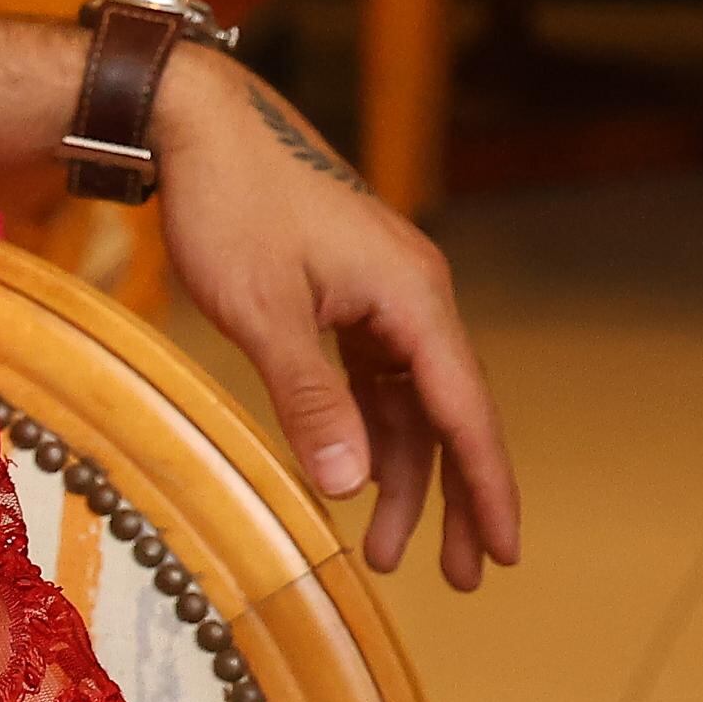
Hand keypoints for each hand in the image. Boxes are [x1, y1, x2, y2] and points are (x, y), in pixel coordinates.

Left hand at [154, 48, 520, 588]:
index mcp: (411, 299)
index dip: (486, 488)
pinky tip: (358, 476)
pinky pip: (374, 376)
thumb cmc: (230, 205)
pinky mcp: (346, 294)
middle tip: (463, 577)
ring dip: (400, 474)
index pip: (464, 411)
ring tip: (384, 552)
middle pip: (449, 414)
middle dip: (455, 499)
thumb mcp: (262, 310)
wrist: (198, 124)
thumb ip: (308, 397)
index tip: (504, 552)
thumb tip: (348, 483)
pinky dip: (369, 428)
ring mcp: (381, 295)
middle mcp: (412, 297)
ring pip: (408, 402)